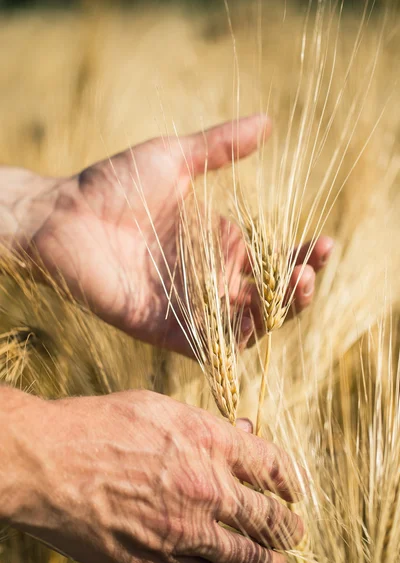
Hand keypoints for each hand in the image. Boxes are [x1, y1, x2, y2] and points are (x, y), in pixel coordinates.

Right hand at [8, 390, 305, 562]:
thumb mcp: (158, 407)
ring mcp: (184, 529)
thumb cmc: (100, 424)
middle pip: (269, 517)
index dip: (292, 481)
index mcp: (209, 441)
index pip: (274, 465)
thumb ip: (205, 425)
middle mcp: (207, 487)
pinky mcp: (157, 560)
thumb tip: (241, 433)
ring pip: (246, 557)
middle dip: (288, 529)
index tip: (295, 491)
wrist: (50, 462)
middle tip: (295, 532)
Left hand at [27, 115, 332, 354]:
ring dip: (277, 316)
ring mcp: (191, 307)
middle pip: (269, 298)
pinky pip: (209, 346)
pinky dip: (235, 341)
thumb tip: (267, 122)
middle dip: (298, 290)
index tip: (326, 243)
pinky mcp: (165, 328)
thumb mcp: (174, 159)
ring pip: (247, 326)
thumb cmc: (113, 184)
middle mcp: (211, 279)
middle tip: (309, 271)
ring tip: (294, 290)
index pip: (274, 260)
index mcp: (220, 245)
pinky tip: (256, 322)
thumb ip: (220, 148)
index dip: (304, 257)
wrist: (63, 216)